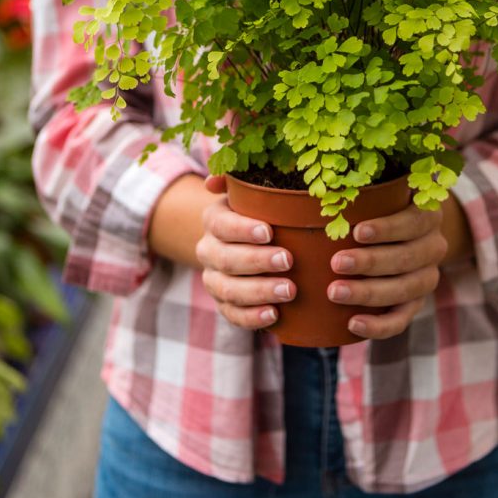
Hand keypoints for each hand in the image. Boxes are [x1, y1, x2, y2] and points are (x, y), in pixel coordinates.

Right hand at [196, 175, 296, 329]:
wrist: (246, 243)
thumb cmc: (260, 212)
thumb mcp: (252, 193)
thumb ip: (240, 179)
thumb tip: (214, 181)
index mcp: (214, 220)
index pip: (222, 225)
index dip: (243, 229)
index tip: (269, 231)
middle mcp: (208, 250)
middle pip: (227, 259)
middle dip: (258, 261)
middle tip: (288, 260)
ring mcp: (214, 279)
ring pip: (229, 290)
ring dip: (259, 291)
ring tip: (289, 290)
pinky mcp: (224, 304)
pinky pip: (232, 315)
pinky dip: (252, 317)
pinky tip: (274, 315)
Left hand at [327, 203, 448, 339]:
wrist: (407, 233)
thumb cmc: (381, 207)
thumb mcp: (380, 194)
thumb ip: (363, 191)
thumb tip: (330, 188)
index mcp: (428, 215)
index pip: (413, 222)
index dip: (388, 228)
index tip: (358, 231)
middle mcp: (433, 247)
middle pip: (407, 259)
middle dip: (370, 262)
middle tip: (337, 263)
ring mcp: (427, 277)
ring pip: (404, 290)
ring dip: (368, 293)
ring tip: (335, 292)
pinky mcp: (416, 303)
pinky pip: (402, 319)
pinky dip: (379, 326)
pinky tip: (353, 323)